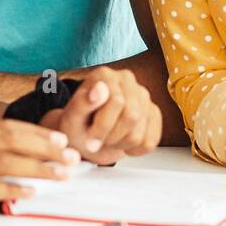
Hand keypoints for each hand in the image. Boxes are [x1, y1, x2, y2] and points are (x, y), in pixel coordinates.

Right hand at [0, 120, 78, 208]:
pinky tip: (27, 193)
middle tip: (72, 156)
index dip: (37, 133)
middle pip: (12, 140)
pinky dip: (8, 189)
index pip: (6, 127)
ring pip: (4, 161)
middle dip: (46, 147)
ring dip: (37, 167)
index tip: (60, 139)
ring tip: (61, 174)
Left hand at [41, 69, 160, 164]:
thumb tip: (100, 88)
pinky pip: (150, 141)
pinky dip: (134, 150)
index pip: (117, 102)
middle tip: (98, 141)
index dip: (103, 127)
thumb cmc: (77, 126)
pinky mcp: (153, 113)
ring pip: (140, 131)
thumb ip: (83, 102)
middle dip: (112, 137)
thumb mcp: (72, 117)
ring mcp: (143, 96)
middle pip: (132, 116)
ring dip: (121, 144)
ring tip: (108, 139)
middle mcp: (127, 80)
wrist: (86, 138)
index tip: (91, 140)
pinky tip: (122, 142)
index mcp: (105, 76)